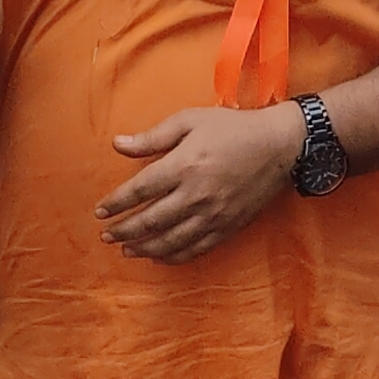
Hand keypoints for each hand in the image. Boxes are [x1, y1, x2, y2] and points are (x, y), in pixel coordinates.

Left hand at [96, 103, 303, 262]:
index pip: (139, 190)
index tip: (100, 211)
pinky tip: (160, 257)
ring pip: (170, 241)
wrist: (278, 145)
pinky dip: (173, 257)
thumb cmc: (232, 128)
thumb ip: (153, 136)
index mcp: (183, 165)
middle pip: (150, 221)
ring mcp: (212, 215)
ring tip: (127, 250)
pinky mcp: (227, 227)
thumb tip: (118, 144)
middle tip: (107, 236)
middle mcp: (195, 195)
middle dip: (124, 231)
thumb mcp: (190, 120)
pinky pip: (195, 249)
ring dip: (144, 248)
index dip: (116, 203)